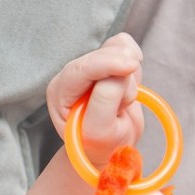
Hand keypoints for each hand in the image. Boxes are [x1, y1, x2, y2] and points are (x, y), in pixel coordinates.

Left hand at [46, 33, 144, 167]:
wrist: (111, 146)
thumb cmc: (100, 143)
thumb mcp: (99, 131)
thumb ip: (104, 101)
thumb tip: (120, 73)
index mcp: (60, 92)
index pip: (80, 69)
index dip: (106, 63)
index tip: (131, 66)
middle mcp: (71, 75)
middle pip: (102, 55)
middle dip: (122, 79)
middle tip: (121, 107)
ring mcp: (90, 66)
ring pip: (117, 50)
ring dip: (129, 78)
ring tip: (120, 104)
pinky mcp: (107, 61)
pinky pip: (127, 48)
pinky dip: (135, 68)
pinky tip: (127, 89)